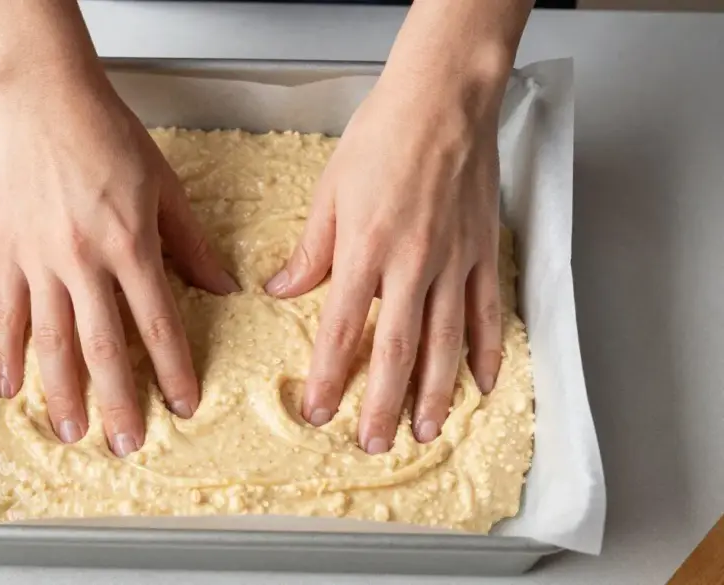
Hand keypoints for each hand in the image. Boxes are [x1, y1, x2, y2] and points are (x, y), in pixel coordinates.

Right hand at [0, 72, 237, 456]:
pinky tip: (9, 387)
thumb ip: (190, 244)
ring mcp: (41, 261)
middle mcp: (84, 261)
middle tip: (127, 444)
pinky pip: (7, 313)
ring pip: (53, 341)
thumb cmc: (108, 135)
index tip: (182, 404)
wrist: (47, 101)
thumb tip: (222, 288)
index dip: (172, 370)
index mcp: (130, 245)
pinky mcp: (10, 253)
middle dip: (118, 401)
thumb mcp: (165, 188)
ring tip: (72, 432)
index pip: (157, 324)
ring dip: (63, 393)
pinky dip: (6, 353)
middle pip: (103, 347)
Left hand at [265, 67, 504, 453]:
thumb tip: (282, 290)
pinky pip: (487, 313)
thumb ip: (310, 251)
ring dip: (435, 394)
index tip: (320, 411)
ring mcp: (453, 261)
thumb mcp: (330, 192)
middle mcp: (411, 264)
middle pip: (397, 350)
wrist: (442, 101)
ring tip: (424, 431)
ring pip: (445, 343)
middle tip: (373, 442)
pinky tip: (483, 383)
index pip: (342, 330)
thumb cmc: (382, 137)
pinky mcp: (483, 252)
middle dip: (383, 404)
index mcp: (364, 249)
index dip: (330, 377)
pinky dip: (488, 351)